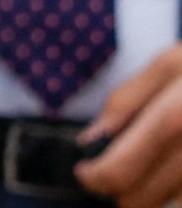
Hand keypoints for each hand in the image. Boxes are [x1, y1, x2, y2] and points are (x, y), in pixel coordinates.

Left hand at [80, 42, 181, 202]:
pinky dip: (180, 189)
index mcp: (177, 117)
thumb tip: (92, 139)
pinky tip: (177, 165)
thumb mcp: (172, 65)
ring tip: (155, 162)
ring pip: (171, 202)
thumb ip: (127, 100)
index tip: (86, 171)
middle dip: (122, 189)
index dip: (96, 176)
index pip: (121, 170)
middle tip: (117, 168)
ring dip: (154, 191)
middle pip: (144, 198)